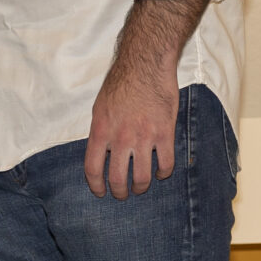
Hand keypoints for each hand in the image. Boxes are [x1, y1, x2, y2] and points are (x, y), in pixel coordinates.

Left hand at [84, 64, 177, 197]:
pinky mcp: (165, 133)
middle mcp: (121, 138)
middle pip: (118, 179)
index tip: (100, 192)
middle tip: (122, 195)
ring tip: (140, 187)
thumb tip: (102, 154)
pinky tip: (162, 172)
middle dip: (120, 193)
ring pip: (142, 178)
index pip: (93, 169)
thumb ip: (101, 132)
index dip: (96, 186)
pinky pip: (166, 164)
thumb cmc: (121, 83)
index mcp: (101, 131)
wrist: (145, 65)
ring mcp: (144, 137)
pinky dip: (164, 173)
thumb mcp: (100, 108)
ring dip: (141, 187)